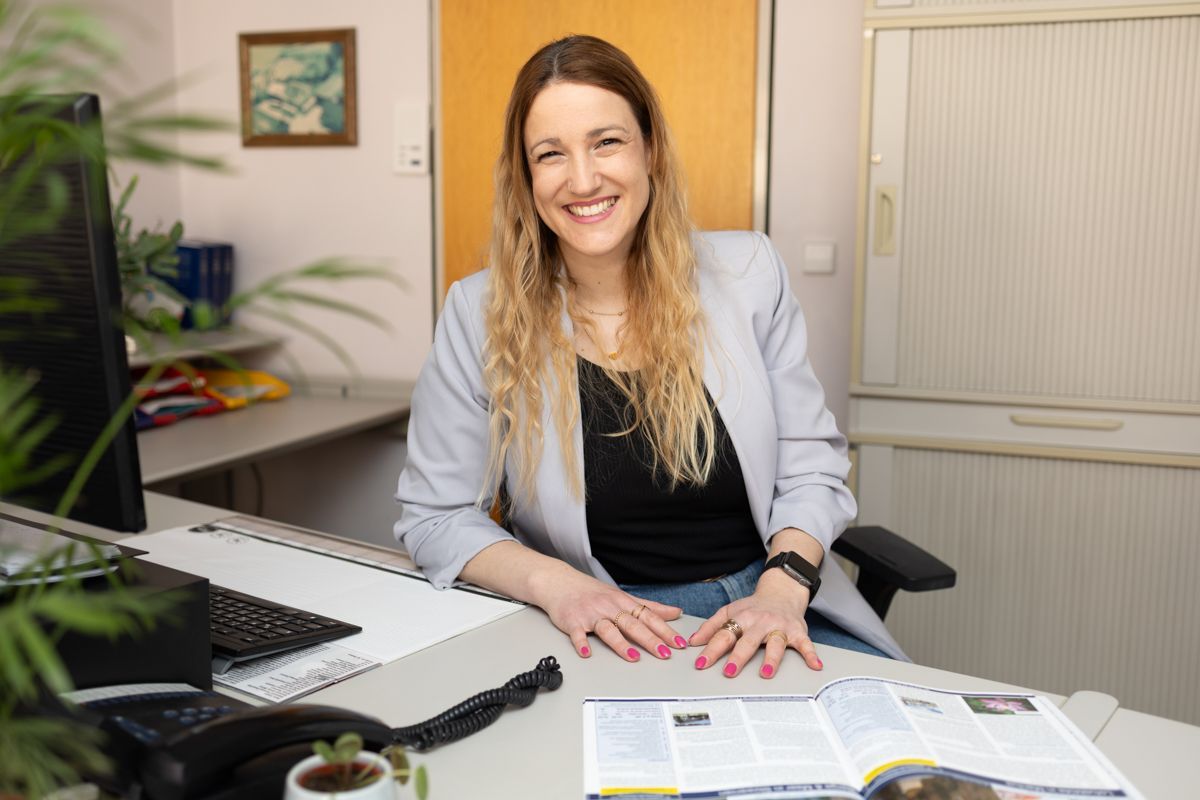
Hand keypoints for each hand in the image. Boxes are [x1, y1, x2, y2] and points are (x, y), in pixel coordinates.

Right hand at [532, 565, 686, 662]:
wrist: (560, 582)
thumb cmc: (592, 592)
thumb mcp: (623, 596)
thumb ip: (650, 607)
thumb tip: (675, 612)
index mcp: (623, 602)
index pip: (648, 617)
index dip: (665, 630)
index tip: (678, 643)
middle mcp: (609, 607)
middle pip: (632, 624)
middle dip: (650, 639)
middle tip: (664, 653)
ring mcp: (591, 614)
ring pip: (608, 629)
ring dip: (620, 644)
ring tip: (632, 657)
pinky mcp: (572, 622)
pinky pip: (577, 634)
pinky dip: (581, 643)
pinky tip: (587, 653)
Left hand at [689, 570, 821, 677]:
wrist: (781, 592)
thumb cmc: (753, 607)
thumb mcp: (729, 611)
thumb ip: (711, 626)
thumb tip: (693, 642)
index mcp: (742, 618)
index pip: (724, 635)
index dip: (711, 649)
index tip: (701, 663)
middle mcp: (760, 622)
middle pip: (748, 640)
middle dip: (738, 656)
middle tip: (729, 671)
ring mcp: (780, 627)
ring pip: (776, 642)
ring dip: (772, 658)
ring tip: (766, 672)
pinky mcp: (798, 631)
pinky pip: (806, 644)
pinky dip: (811, 654)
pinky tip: (815, 665)